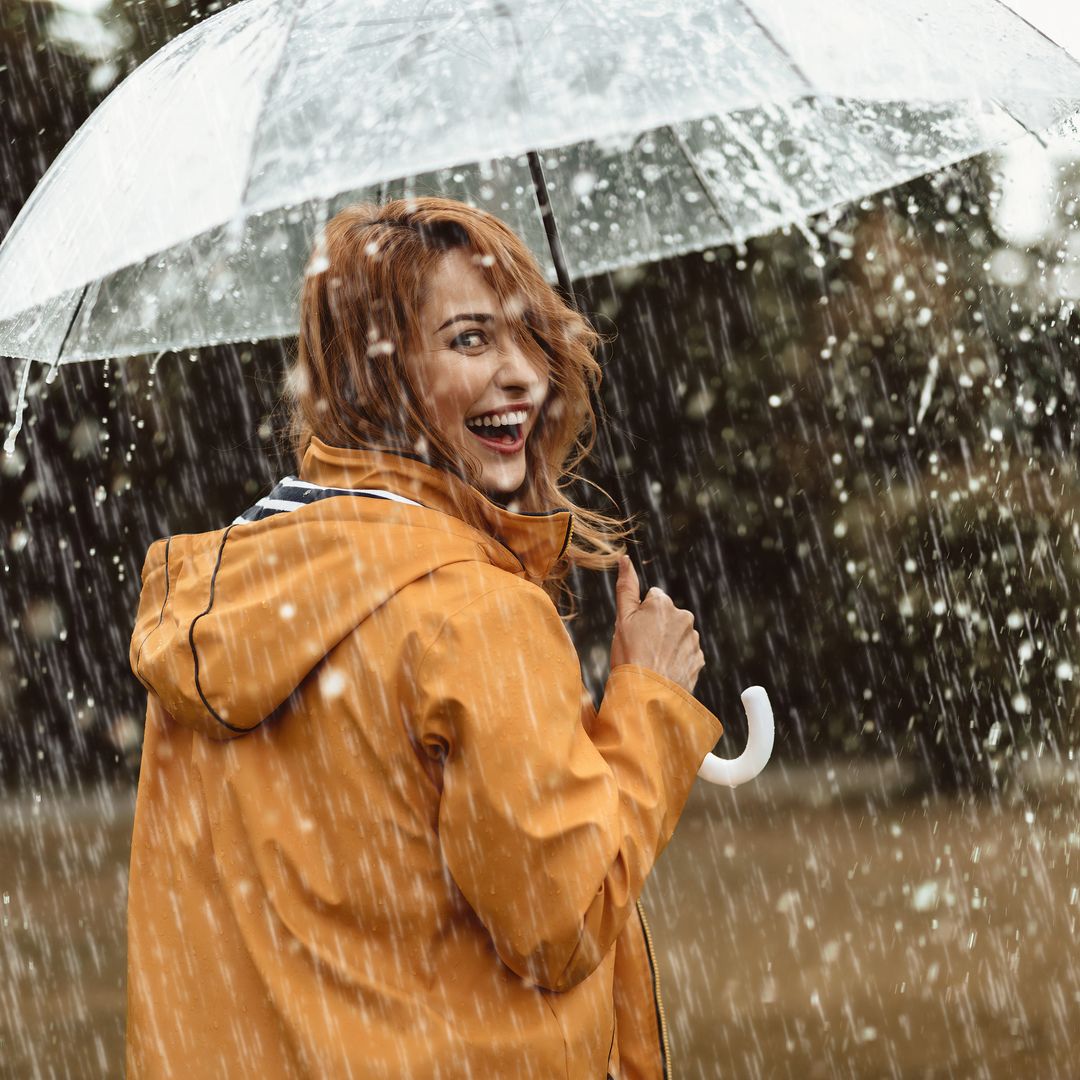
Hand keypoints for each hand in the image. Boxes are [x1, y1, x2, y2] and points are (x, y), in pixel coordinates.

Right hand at [609, 555, 704, 693]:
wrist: (648, 695)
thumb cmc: (629, 656)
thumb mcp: (621, 620)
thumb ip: (626, 586)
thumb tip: (624, 558)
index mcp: (663, 603)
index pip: (651, 599)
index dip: (640, 616)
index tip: (634, 633)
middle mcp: (684, 616)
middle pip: (666, 616)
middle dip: (656, 628)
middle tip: (642, 648)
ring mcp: (693, 639)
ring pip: (676, 635)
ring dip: (667, 644)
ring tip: (653, 662)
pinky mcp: (699, 658)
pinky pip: (686, 653)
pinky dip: (676, 659)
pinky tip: (664, 670)